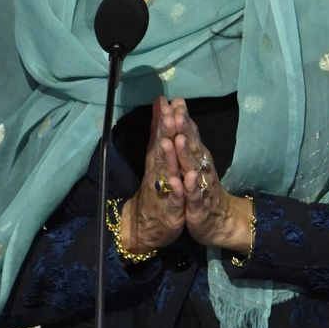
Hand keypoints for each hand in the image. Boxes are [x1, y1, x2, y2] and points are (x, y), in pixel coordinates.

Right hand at [121, 96, 186, 253]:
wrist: (150, 227)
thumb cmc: (159, 188)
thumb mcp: (159, 160)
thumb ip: (157, 133)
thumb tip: (158, 105)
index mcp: (158, 161)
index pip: (161, 136)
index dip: (164, 119)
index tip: (166, 100)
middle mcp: (158, 173)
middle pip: (162, 150)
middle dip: (165, 132)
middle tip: (168, 112)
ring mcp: (163, 192)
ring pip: (166, 172)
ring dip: (168, 157)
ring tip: (170, 141)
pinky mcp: (170, 211)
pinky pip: (174, 200)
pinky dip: (176, 191)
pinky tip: (179, 182)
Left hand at [170, 98, 253, 252]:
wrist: (219, 221)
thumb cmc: (202, 187)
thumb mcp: (192, 161)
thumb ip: (186, 137)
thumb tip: (179, 111)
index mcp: (198, 157)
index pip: (190, 134)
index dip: (183, 118)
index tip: (175, 100)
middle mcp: (201, 168)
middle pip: (192, 146)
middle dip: (184, 129)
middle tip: (176, 111)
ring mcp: (201, 186)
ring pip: (192, 168)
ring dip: (185, 154)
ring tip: (178, 139)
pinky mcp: (198, 206)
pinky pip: (193, 196)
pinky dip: (190, 187)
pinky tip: (186, 179)